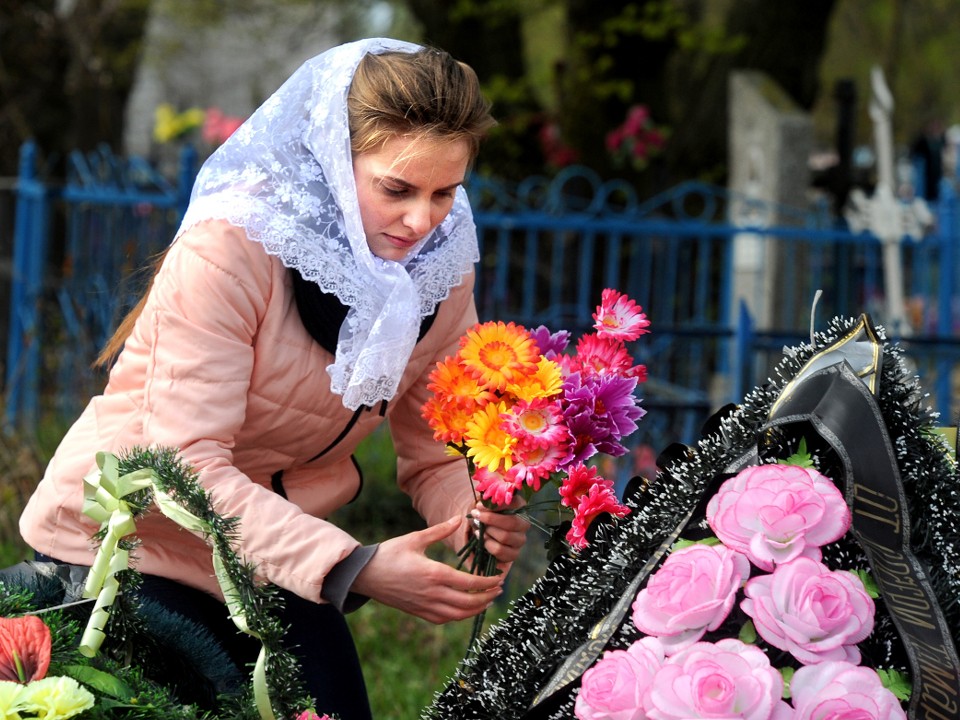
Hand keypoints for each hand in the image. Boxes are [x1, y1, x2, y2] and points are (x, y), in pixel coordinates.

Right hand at [351, 516, 503, 623]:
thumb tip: (460, 518)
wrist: (364, 575)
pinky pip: (443, 619)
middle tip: (499, 590)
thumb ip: (440, 530)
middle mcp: (432, 593)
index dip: (487, 582)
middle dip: (486, 598)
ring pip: (457, 614)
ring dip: (475, 609)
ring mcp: (424, 605)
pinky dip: (458, 616)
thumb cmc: (389, 553)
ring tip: (487, 601)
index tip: (499, 578)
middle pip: (467, 602)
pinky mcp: (418, 612)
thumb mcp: (415, 538)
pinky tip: (465, 609)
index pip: (469, 582)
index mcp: (434, 573)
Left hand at [470, 496, 530, 571]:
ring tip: (479, 529)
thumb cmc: (487, 514)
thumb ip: (486, 503)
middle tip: (476, 515)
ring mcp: (520, 539)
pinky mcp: (514, 553)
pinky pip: (500, 550)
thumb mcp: (486, 505)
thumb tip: (481, 505)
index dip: (496, 505)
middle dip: (490, 519)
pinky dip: (488, 544)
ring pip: (505, 537)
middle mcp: (524, 523)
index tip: (479, 506)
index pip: (514, 503)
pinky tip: (482, 539)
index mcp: (520, 507)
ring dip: (488, 532)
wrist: (485, 531)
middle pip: (511, 522)